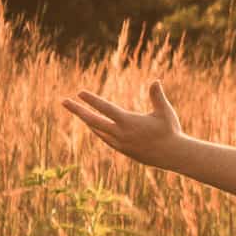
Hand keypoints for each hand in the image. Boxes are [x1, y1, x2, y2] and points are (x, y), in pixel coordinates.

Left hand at [62, 81, 184, 167]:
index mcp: (129, 122)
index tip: (80, 92)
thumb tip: (155, 81)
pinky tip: (94, 126)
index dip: (92, 100)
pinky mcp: (122, 150)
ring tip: (78, 111)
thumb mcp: (165, 112)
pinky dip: (97, 130)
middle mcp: (120, 133)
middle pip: (93, 120)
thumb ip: (157, 96)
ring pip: (97, 130)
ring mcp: (119, 143)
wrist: (172, 155)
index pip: (106, 108)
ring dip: (86, 120)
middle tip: (64, 101)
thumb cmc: (170, 131)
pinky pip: (104, 138)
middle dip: (78, 110)